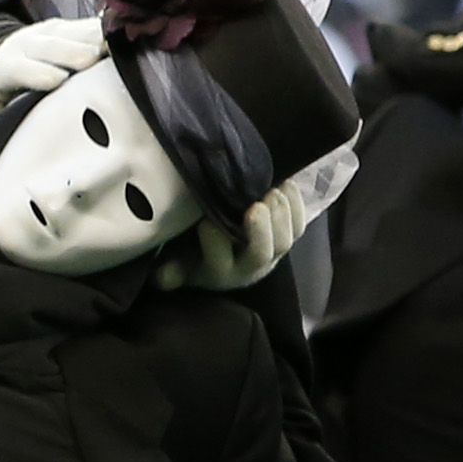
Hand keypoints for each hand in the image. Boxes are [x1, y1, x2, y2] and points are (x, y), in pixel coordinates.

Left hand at [0, 15, 107, 136]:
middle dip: (71, 52)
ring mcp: (56, 30)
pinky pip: (95, 25)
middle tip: (92, 59)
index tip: (57, 80)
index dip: (37, 72)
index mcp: (7, 63)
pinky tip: (131, 35)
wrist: (9, 49)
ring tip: (118, 45)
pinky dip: (112, 30)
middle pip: (52, 45)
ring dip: (97, 37)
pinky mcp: (75, 24)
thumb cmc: (0, 86)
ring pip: (76, 31)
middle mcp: (31, 41)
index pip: (21, 66)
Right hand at [173, 171, 314, 295]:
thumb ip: (169, 273)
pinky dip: (297, 205)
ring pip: (286, 240)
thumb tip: (161, 276)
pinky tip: (286, 185)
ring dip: (282, 215)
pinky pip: (300, 225)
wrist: (228, 264)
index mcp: (220, 273)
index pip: (219, 262)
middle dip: (261, 230)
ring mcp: (274, 254)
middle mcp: (250, 267)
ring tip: (272, 191)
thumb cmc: (196, 258)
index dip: (215, 243)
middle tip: (256, 206)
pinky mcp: (288, 239)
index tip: (206, 222)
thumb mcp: (178, 268)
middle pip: (261, 253)